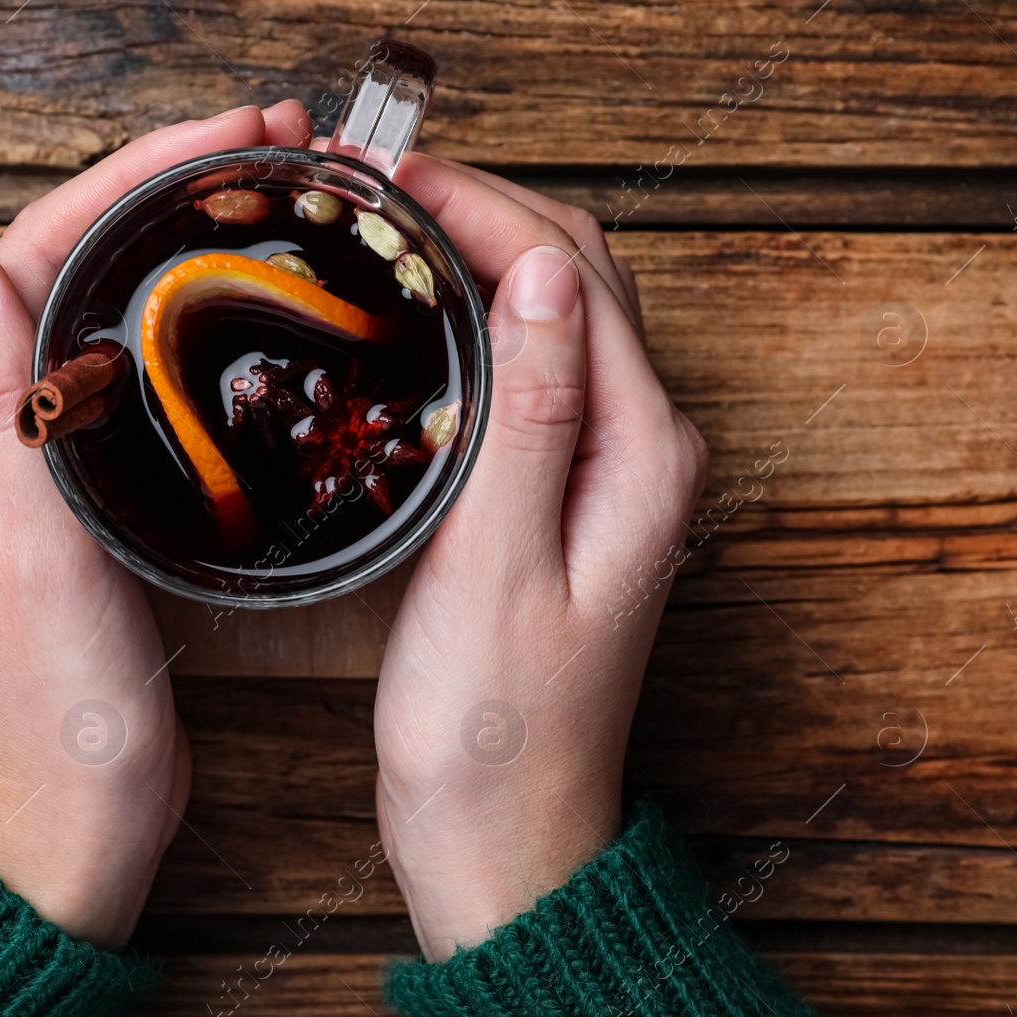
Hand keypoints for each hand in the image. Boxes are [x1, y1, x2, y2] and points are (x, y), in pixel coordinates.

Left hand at [0, 102, 315, 948]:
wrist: (66, 821)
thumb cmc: (46, 713)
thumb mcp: (23, 557)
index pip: (29, 249)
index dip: (129, 178)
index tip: (227, 141)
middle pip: (66, 261)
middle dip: (163, 190)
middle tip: (269, 151)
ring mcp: (30, 458)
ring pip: (103, 309)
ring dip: (178, 246)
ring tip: (268, 203)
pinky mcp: (80, 494)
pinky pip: (130, 374)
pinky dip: (188, 324)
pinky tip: (244, 314)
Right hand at [372, 156, 707, 960]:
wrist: (506, 837)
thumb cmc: (493, 728)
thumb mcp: (499, 566)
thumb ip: (531, 415)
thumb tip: (540, 275)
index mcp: (640, 456)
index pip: (573, 275)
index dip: (482, 207)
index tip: (387, 179)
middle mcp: (642, 451)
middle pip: (577, 278)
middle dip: (483, 213)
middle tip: (374, 190)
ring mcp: (606, 476)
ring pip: (556, 318)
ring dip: (482, 258)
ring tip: (386, 231)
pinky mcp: (563, 502)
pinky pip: (534, 376)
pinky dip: (480, 323)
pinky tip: (417, 322)